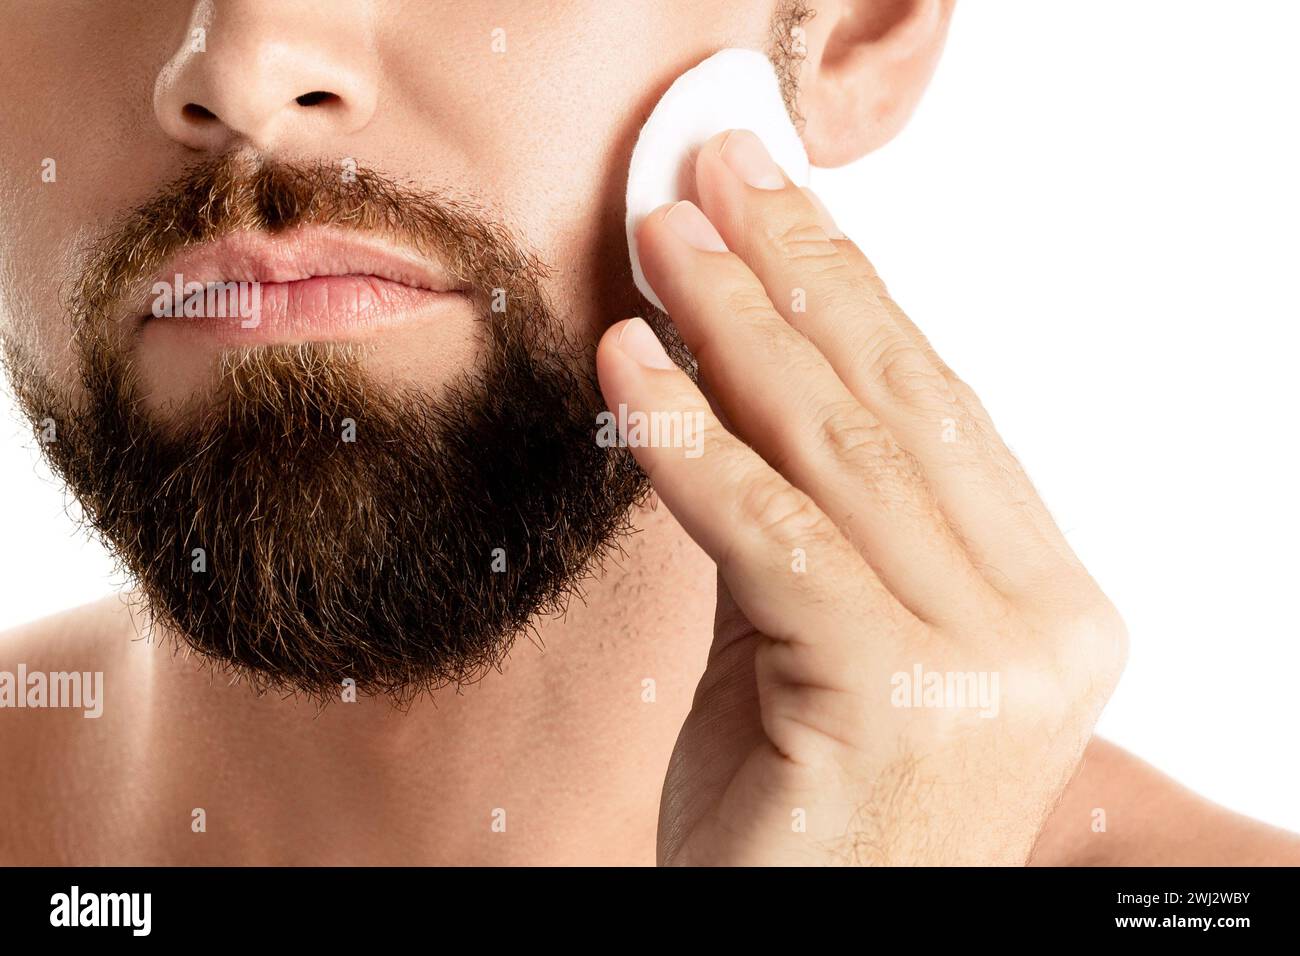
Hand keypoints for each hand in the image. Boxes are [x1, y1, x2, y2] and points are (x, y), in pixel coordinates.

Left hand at [596, 129, 1127, 865]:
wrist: (796, 952)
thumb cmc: (801, 813)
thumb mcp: (806, 639)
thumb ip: (795, 513)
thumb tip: (725, 363)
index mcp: (1046, 601)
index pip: (939, 411)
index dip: (850, 294)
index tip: (775, 206)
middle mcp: (1045, 624)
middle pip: (898, 407)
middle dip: (794, 277)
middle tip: (713, 180)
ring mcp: (990, 660)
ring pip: (840, 454)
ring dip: (734, 331)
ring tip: (660, 243)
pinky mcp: (902, 693)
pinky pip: (774, 536)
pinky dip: (691, 446)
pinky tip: (631, 369)